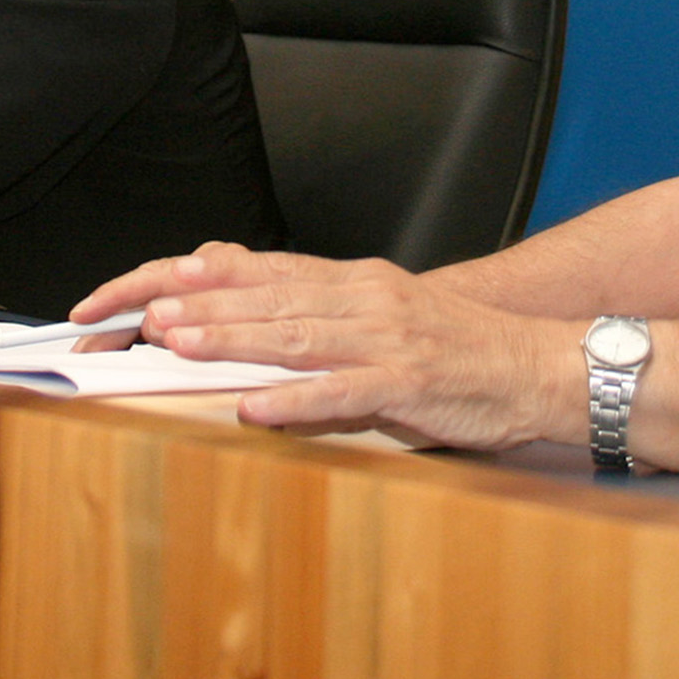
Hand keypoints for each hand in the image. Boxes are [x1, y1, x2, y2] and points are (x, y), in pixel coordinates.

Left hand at [71, 243, 576, 450]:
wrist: (537, 363)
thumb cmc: (456, 347)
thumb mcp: (383, 313)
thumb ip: (323, 311)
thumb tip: (252, 315)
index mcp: (352, 280)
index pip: (261, 271)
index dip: (200, 277)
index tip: (146, 284)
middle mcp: (363, 298)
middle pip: (267, 298)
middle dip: (199, 305)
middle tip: (141, 313)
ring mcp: (385, 339)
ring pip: (294, 335)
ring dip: (230, 339)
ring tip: (176, 343)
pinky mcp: (407, 382)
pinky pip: (341, 392)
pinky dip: (293, 400)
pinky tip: (252, 408)